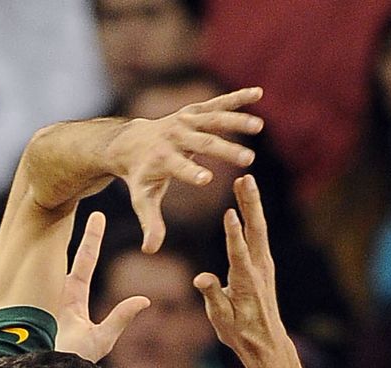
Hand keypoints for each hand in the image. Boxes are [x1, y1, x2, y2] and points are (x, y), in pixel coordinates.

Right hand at [0, 210, 151, 362]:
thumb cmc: (73, 364)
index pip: (84, 263)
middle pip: (55, 255)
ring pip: (28, 264)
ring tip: (24, 220)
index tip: (97, 215)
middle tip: (62, 202)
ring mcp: (33, 301)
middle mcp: (52, 297)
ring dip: (25, 243)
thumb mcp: (99, 341)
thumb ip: (119, 319)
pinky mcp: (13, 308)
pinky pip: (1, 284)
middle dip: (58, 231)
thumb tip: (145, 300)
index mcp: (73, 301)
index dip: (92, 240)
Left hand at [109, 87, 262, 253]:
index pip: (179, 167)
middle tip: (249, 159)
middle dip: (225, 150)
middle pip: (203, 143)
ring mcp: (185, 120)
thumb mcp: (143, 201)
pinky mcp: (194, 111)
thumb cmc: (140, 178)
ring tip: (259, 127)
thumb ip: (150, 224)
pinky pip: (218, 104)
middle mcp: (174, 136)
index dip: (191, 173)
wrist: (131, 143)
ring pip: (214, 119)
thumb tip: (150, 250)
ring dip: (237, 120)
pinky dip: (238, 98)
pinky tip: (258, 93)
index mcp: (162, 159)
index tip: (208, 180)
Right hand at [193, 175, 289, 367]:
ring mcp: (264, 265)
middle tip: (244, 179)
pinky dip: (253, 216)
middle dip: (250, 204)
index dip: (233, 233)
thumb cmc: (241, 333)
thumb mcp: (222, 319)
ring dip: (252, 204)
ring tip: (245, 180)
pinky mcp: (264, 265)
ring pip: (259, 229)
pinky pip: (259, 235)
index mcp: (246, 283)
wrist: (266, 342)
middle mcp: (259, 270)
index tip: (229, 212)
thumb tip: (201, 279)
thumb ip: (213, 296)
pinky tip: (248, 202)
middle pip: (255, 231)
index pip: (238, 253)